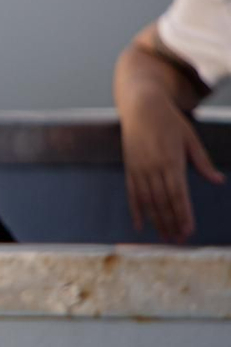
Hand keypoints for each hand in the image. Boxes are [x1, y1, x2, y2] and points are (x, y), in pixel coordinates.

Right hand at [122, 96, 224, 241]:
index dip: (183, 214)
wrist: (141, 106)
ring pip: (148, 201)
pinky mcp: (130, 168)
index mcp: (171, 161)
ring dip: (156, 221)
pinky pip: (132, 194)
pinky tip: (140, 225)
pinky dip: (136, 210)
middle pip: (163, 202)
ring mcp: (139, 169)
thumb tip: (218, 181)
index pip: (178, 195)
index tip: (188, 230)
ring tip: (164, 237)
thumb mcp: (191, 138)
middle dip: (171, 222)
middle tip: (178, 240)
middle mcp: (153, 168)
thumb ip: (202, 162)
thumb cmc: (169, 121)